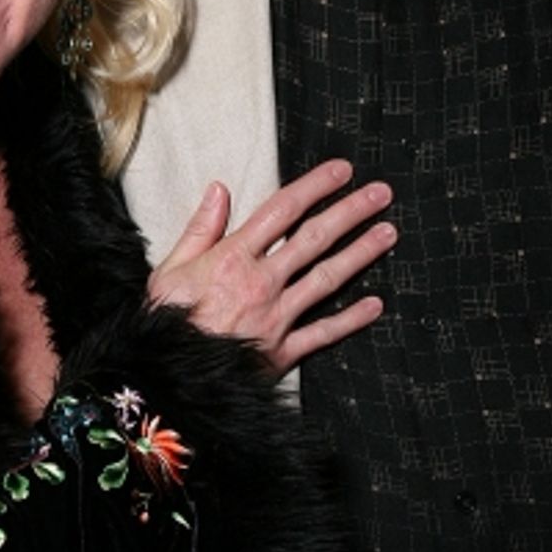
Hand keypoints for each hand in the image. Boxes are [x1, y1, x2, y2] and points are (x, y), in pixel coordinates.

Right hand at [148, 159, 395, 375]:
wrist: (166, 381)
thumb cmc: (163, 324)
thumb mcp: (169, 270)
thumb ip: (199, 229)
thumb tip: (219, 189)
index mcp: (232, 258)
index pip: (281, 210)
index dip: (315, 186)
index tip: (340, 170)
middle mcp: (261, 282)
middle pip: (314, 238)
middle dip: (350, 212)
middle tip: (381, 193)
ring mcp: (276, 317)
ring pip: (327, 279)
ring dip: (361, 254)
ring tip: (388, 233)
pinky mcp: (282, 351)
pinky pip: (323, 333)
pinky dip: (351, 319)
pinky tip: (376, 305)